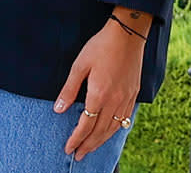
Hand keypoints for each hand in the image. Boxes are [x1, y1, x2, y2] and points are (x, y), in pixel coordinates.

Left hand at [53, 19, 145, 160]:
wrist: (127, 35)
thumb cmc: (100, 46)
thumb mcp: (80, 64)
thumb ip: (69, 89)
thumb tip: (58, 109)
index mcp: (99, 94)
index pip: (86, 125)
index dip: (76, 138)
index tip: (69, 148)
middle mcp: (114, 101)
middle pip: (100, 131)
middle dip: (88, 145)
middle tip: (78, 156)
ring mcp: (126, 99)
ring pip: (113, 128)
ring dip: (101, 141)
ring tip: (91, 149)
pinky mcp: (133, 94)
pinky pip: (124, 119)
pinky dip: (115, 130)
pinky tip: (110, 132)